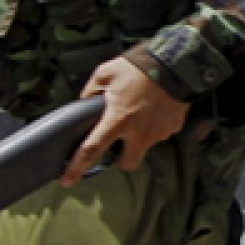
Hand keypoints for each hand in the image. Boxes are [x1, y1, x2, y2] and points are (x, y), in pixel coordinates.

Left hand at [61, 57, 188, 185]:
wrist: (176, 63)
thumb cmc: (140, 66)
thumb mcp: (106, 72)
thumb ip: (91, 90)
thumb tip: (85, 101)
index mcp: (118, 120)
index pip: (92, 150)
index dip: (77, 168)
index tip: (68, 181)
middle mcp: (138, 132)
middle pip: (126, 163)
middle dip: (121, 158)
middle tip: (119, 143)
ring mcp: (158, 132)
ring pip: (145, 147)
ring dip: (140, 138)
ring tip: (141, 115)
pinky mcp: (173, 127)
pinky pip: (160, 133)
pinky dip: (155, 126)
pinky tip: (154, 110)